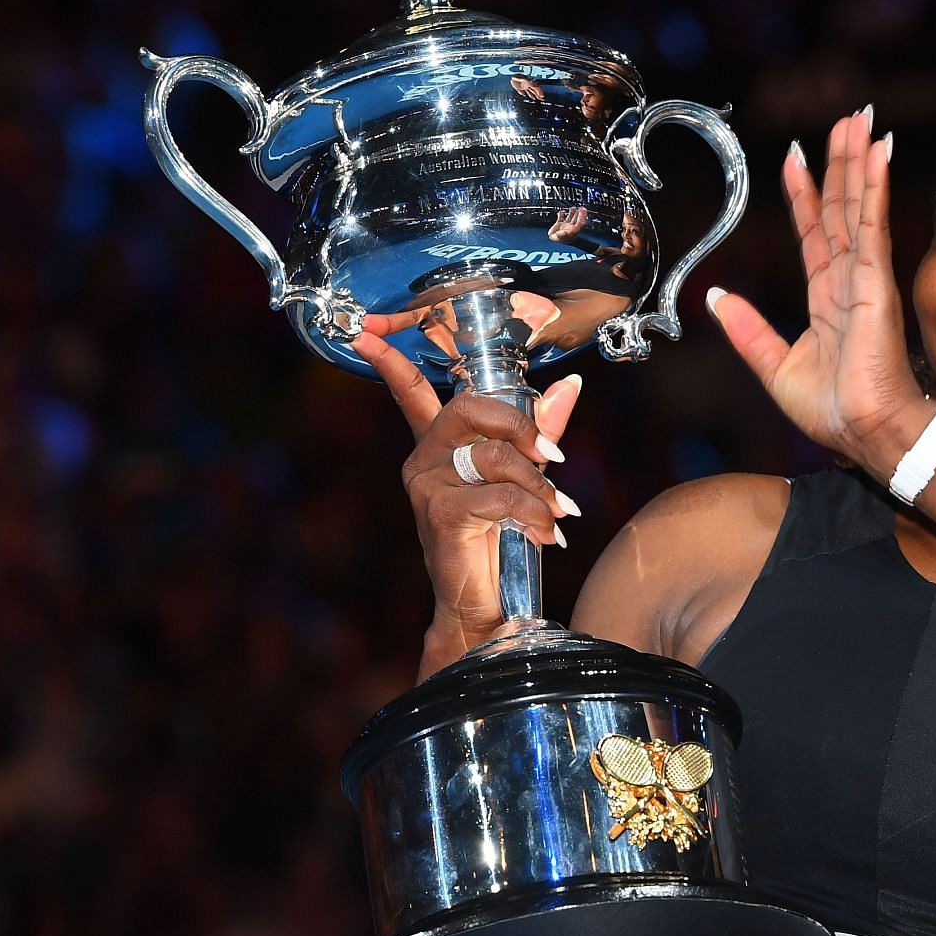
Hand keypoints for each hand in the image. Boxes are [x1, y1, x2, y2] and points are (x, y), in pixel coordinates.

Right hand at [353, 314, 582, 662]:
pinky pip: (499, 497)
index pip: (411, 394)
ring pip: (495, 458)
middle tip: (552, 458)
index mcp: (437, 445)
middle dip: (521, 427)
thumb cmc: (496, 537)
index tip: (366, 331)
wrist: (480, 603)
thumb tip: (570, 385)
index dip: (391, 362)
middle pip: (470, 409)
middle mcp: (423, 460)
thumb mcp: (522, 476)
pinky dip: (534, 514)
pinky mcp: (441, 515)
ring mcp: (427, 487)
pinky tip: (546, 534)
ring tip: (558, 512)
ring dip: (539, 485)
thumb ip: (540, 430)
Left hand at [510, 75, 546, 102]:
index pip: (536, 88)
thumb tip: (533, 85)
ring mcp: (523, 85)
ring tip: (535, 99)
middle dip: (538, 94)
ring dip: (532, 95)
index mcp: (529, 82)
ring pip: (529, 91)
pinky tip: (524, 95)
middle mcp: (527, 84)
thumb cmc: (516, 75)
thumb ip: (528, 82)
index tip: (542, 96)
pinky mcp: (518, 87)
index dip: (539, 92)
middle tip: (542, 99)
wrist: (510, 74)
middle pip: (533, 90)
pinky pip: (521, 91)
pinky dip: (522, 93)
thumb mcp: (523, 79)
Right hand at [547, 205, 588, 244]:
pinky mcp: (559, 224)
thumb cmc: (559, 240)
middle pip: (576, 218)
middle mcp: (571, 227)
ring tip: (572, 208)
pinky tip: (561, 212)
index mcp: (574, 230)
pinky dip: (561, 214)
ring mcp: (565, 225)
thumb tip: (566, 231)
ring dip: (571, 212)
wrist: (552, 241)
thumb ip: (564, 234)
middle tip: (580, 207)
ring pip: (570, 217)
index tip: (583, 211)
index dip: (583, 216)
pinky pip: (561, 217)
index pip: (580, 222)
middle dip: (579, 213)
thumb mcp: (563, 237)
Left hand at [707, 107, 925, 469]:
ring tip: (862, 122)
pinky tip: (876, 155)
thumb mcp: (774, 366)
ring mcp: (866, 278)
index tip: (798, 157)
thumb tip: (715, 295)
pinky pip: (871, 225)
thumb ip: (747, 329)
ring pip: (858, 207)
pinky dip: (873, 188)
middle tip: (846, 120)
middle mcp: (849, 281)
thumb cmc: (834, 411)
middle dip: (842, 163)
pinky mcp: (877, 282)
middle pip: (843, 209)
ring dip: (859, 162)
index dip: (806, 194)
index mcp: (828, 298)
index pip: (816, 233)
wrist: (864, 433)